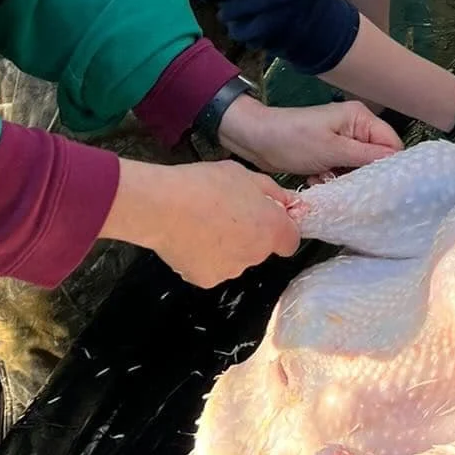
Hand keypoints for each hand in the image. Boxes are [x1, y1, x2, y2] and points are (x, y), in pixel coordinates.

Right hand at [102, 159, 299, 288]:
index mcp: (271, 228)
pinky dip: (205, 256)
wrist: (164, 207)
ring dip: (227, 245)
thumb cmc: (204, 185)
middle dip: (249, 233)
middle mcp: (256, 255)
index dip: (280, 227)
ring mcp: (231, 270)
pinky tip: (191, 237)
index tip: (266, 215)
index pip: (291, 240)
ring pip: (236, 258)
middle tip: (226, 212)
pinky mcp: (206, 280)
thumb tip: (285, 202)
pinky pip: (212, 267)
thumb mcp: (243, 175)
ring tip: (203, 222)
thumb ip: (271, 191)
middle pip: (260, 248)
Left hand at [218, 95, 402, 176]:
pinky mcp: (329, 153)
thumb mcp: (331, 150)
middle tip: (348, 186)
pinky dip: (333, 179)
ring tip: (327, 181)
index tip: (383, 188)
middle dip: (364, 175)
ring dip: (346, 179)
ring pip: (359, 168)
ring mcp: (342, 140)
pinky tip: (318, 180)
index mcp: (360, 118)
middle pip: (376, 158)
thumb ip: (366, 157)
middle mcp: (355, 127)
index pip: (391, 144)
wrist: (256, 140)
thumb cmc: (293, 140)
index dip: (389, 167)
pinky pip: (343, 171)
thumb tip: (397, 163)